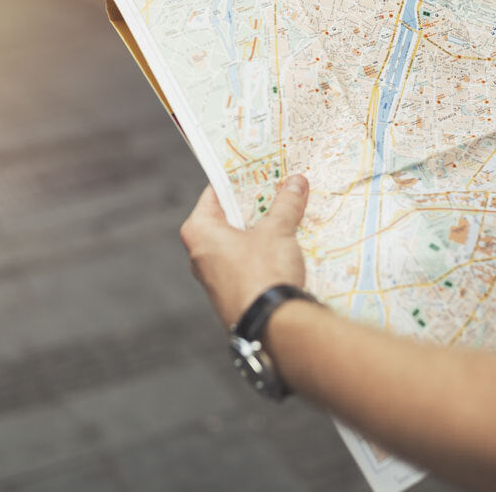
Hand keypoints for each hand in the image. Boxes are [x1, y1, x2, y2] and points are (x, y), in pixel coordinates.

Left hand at [180, 175, 309, 327]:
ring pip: (238, 243)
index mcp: (199, 231)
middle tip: (279, 189)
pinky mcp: (231, 296)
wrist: (272, 327)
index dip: (239, 180)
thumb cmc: (264, 271)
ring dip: (261, 231)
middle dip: (254, 206)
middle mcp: (199, 254)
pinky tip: (285, 248)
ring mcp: (214, 278)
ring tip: (288, 215)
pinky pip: (246, 265)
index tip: (260, 167)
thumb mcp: (278, 231)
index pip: (215, 193)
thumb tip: (297, 182)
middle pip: (228, 218)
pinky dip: (262, 254)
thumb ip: (286, 204)